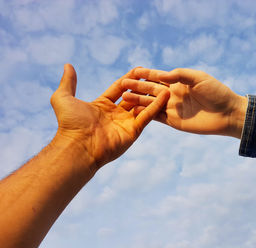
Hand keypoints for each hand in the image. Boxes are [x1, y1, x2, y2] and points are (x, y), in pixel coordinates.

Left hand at [50, 64, 169, 168]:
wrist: (78, 145)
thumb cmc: (70, 124)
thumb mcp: (63, 97)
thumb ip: (68, 82)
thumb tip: (68, 65)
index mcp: (102, 106)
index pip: (118, 88)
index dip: (128, 79)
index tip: (139, 68)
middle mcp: (115, 114)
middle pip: (132, 96)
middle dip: (142, 85)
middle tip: (154, 74)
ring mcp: (125, 123)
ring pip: (142, 105)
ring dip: (152, 95)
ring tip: (164, 83)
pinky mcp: (133, 131)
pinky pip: (147, 116)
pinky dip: (156, 105)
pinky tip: (165, 94)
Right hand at [121, 68, 247, 137]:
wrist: (227, 114)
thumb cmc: (216, 92)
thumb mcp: (199, 78)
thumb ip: (180, 75)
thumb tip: (162, 75)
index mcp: (178, 82)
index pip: (158, 77)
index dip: (146, 74)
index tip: (133, 71)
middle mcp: (172, 95)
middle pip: (151, 90)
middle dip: (137, 87)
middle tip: (122, 85)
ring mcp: (172, 109)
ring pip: (151, 104)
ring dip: (138, 101)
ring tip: (124, 98)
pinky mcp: (173, 121)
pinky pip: (156, 117)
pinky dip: (146, 114)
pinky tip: (135, 112)